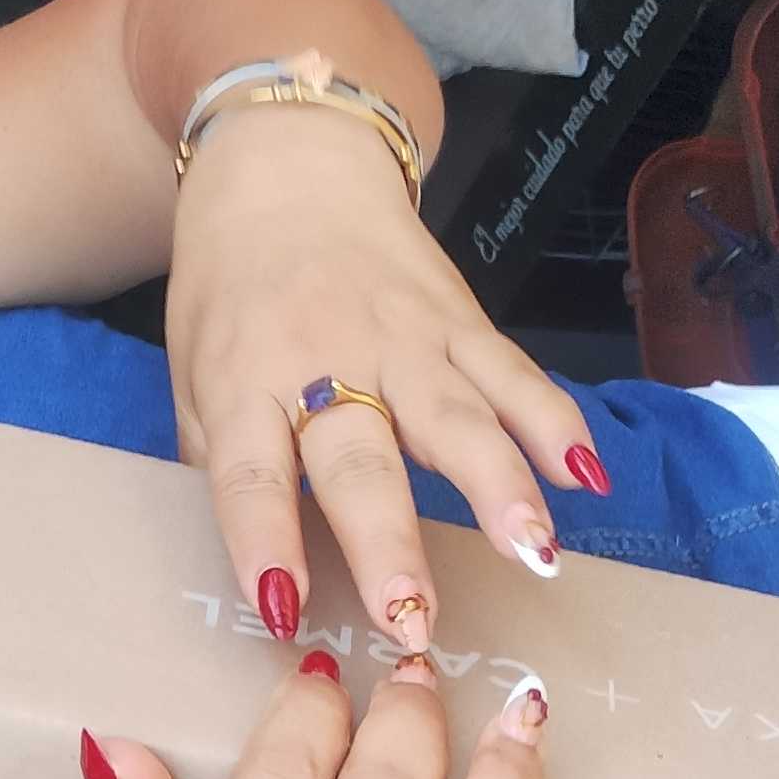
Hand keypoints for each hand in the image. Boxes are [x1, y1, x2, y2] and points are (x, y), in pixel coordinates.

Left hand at [165, 102, 602, 657]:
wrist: (289, 162)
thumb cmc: (232, 286)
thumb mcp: (191, 371)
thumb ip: (217, 462)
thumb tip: (248, 563)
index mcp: (243, 380)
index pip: (249, 472)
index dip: (264, 541)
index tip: (280, 609)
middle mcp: (326, 362)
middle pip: (360, 462)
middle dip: (389, 544)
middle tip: (413, 615)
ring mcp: (402, 341)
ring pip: (456, 420)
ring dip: (499, 488)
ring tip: (535, 552)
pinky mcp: (459, 321)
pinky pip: (512, 377)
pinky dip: (554, 422)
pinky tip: (588, 473)